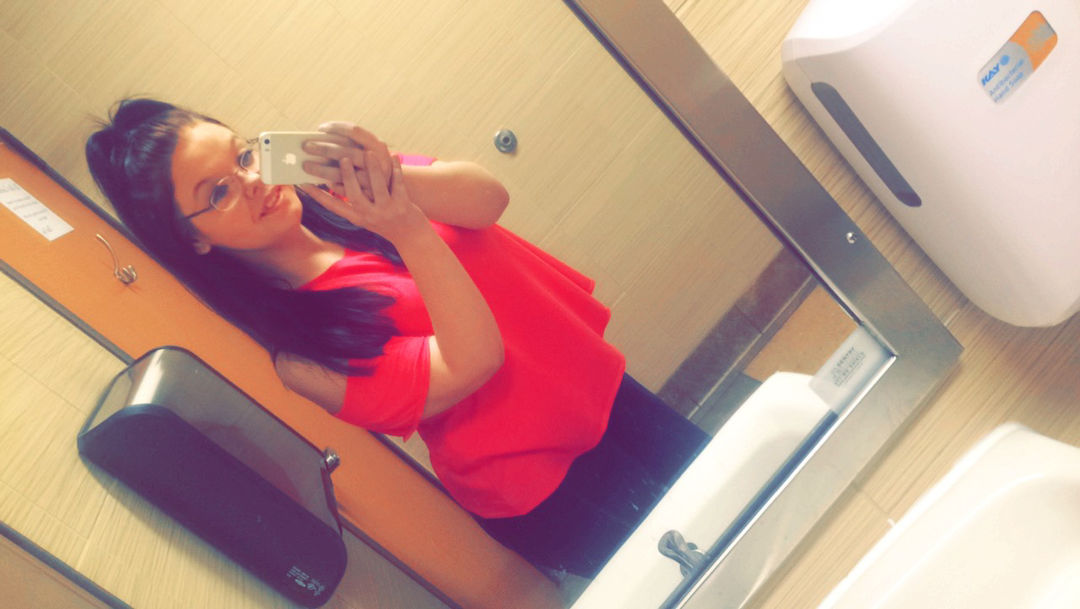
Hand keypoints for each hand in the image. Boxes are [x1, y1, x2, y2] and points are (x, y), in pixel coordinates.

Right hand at [299, 151, 425, 241]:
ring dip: (373, 169)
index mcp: (357, 218)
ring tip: (368, 153)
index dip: (318, 195)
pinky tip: (394, 156)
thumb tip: (331, 180)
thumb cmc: (385, 222)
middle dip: (348, 176)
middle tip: (342, 159)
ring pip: (378, 187)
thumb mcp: (365, 217)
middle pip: (355, 195)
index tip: (303, 182)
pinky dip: (397, 170)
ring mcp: (387, 210)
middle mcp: (370, 216)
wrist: (411, 237)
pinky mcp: (403, 205)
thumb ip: (350, 202)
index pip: (333, 207)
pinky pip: (398, 184)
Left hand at [300, 122, 392, 200]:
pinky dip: (331, 186)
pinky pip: (344, 190)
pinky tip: (318, 184)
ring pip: (343, 174)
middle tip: (306, 146)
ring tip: (306, 166)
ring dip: (322, 170)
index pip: (354, 131)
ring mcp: (374, 179)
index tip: (320, 128)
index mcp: (377, 144)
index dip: (336, 128)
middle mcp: (378, 160)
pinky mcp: (368, 195)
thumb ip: (350, 145)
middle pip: (347, 152)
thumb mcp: (369, 151)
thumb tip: (319, 141)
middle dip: (324, 148)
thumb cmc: (373, 165)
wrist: (394, 190)